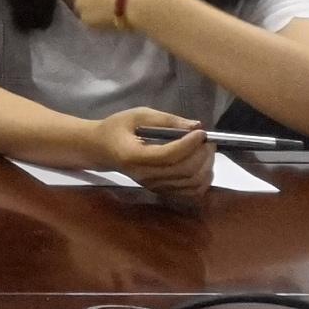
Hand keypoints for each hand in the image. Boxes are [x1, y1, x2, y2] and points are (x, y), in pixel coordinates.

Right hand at [95, 107, 212, 192]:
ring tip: (205, 151)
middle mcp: (144, 176)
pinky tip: (203, 166)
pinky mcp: (161, 191)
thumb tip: (196, 127)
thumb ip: (166, 120)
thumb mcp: (137, 115)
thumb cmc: (117, 128)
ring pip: (191, 183)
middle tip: (207, 140)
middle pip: (184, 171)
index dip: (189, 144)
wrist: (101, 149)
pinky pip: (191, 192)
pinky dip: (203, 181)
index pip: (168, 155)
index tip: (201, 132)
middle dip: (202, 154)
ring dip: (206, 166)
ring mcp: (153, 186)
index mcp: (133, 156)